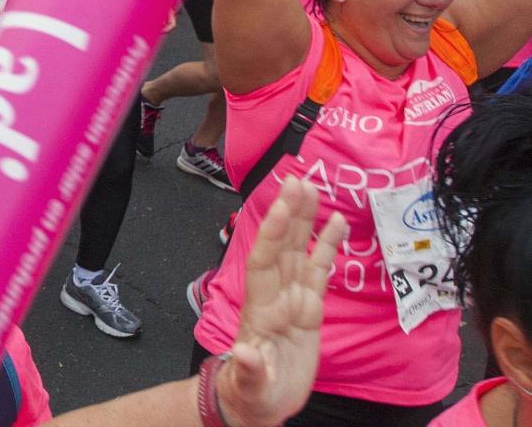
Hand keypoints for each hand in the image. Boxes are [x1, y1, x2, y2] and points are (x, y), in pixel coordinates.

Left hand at [216, 177, 346, 426]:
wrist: (260, 406)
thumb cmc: (253, 396)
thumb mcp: (253, 388)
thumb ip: (251, 370)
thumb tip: (246, 354)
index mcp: (262, 310)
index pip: (265, 261)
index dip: (273, 233)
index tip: (281, 203)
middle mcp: (276, 297)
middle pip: (282, 247)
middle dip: (288, 214)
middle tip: (297, 178)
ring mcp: (293, 301)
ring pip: (299, 252)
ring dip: (305, 221)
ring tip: (312, 188)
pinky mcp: (310, 310)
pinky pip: (319, 272)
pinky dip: (327, 247)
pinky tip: (336, 223)